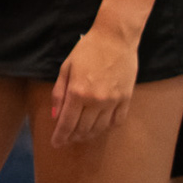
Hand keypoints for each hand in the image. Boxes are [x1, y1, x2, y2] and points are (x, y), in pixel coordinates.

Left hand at [49, 20, 137, 146]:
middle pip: (83, 128)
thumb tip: (55, 115)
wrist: (115, 38)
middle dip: (73, 136)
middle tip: (67, 138)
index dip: (60, 136)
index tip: (56, 144)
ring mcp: (113, 101)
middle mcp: (95, 101)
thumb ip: (59, 92)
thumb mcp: (66, 67)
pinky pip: (117, 121)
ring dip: (89, 134)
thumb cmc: (86, 49)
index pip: (67, 123)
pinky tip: (100, 125)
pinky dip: (107, 127)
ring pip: (100, 128)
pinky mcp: (126, 100)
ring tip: (81, 134)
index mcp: (77, 92)